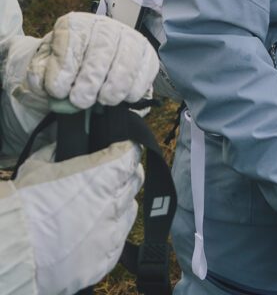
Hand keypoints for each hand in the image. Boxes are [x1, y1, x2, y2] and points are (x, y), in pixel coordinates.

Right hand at [13, 139, 142, 294]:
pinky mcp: (106, 260)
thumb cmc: (24, 206)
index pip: (131, 153)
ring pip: (130, 210)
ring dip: (120, 204)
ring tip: (99, 206)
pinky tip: (93, 232)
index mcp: (103, 174)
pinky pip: (119, 241)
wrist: (13, 252)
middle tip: (109, 176)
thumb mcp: (37, 166)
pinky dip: (110, 233)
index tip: (119, 149)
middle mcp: (114, 202)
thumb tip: (61, 143)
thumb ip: (55, 151)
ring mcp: (112, 233)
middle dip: (125, 174)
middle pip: (135, 179)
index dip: (125, 149)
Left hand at [25, 12, 158, 109]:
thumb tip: (45, 83)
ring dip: (115, 84)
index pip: (73, 39)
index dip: (65, 66)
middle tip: (80, 101)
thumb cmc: (66, 67)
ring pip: (127, 58)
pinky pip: (146, 68)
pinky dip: (135, 86)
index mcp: (75, 24)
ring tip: (102, 100)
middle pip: (103, 47)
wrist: (87, 67)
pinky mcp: (146, 52)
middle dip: (91, 78)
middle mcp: (104, 25)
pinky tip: (122, 98)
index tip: (58, 90)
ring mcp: (128, 37)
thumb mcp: (45, 67)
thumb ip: (39, 74)